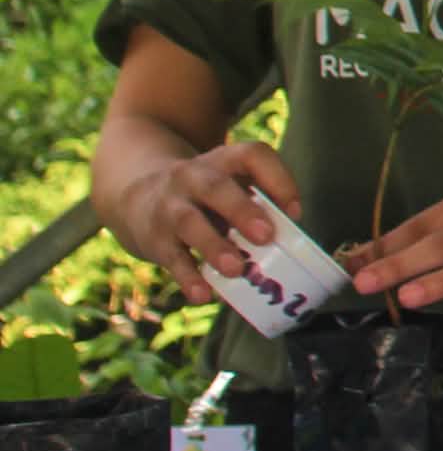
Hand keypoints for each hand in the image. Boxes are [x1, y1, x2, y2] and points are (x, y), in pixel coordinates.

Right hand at [120, 142, 304, 304]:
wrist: (138, 193)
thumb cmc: (206, 195)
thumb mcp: (230, 184)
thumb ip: (259, 203)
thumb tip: (290, 237)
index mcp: (223, 160)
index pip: (252, 155)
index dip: (278, 180)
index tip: (295, 212)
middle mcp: (193, 177)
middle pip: (216, 187)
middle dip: (242, 211)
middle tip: (266, 236)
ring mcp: (170, 206)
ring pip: (189, 223)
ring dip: (214, 246)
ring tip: (236, 270)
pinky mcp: (155, 238)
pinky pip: (171, 257)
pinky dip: (188, 277)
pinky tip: (204, 295)